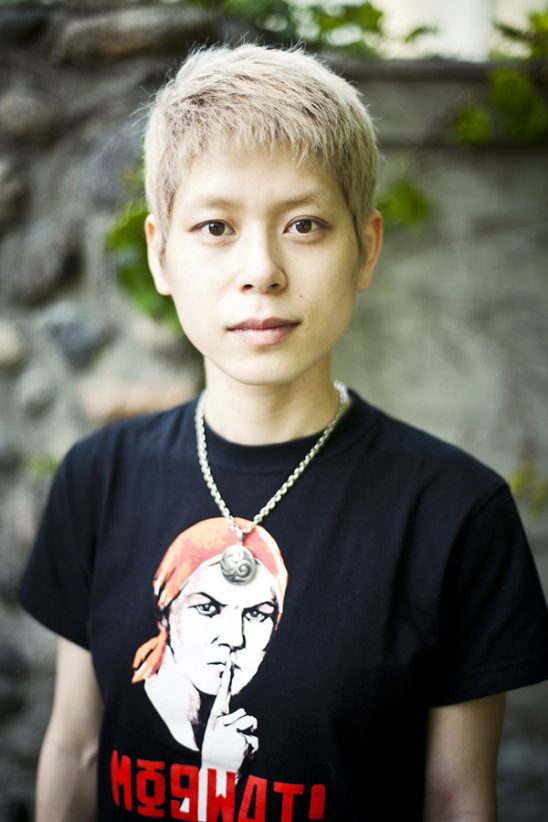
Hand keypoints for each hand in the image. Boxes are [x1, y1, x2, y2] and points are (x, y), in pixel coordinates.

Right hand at [201, 658, 258, 775]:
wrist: (215, 784)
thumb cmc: (218, 759)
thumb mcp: (219, 738)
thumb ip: (231, 724)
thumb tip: (248, 718)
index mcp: (214, 720)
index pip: (222, 693)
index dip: (227, 674)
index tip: (230, 656)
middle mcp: (221, 723)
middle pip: (246, 715)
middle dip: (245, 729)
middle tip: (231, 747)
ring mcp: (232, 732)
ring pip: (253, 725)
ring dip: (249, 738)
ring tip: (236, 752)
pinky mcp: (243, 741)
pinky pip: (256, 740)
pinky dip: (252, 750)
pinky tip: (241, 759)